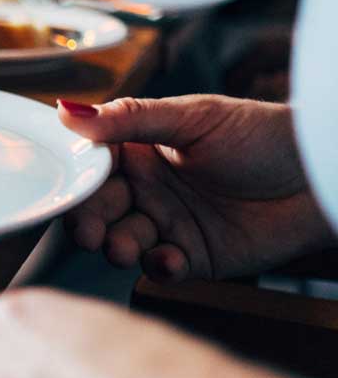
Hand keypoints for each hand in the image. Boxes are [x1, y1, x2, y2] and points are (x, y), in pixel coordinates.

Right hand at [56, 95, 333, 281]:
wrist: (323, 175)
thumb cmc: (264, 135)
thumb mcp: (194, 117)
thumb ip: (131, 118)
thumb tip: (68, 110)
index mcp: (140, 150)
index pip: (93, 165)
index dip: (76, 179)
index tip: (65, 189)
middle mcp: (148, 189)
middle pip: (100, 208)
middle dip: (88, 221)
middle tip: (87, 231)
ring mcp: (170, 224)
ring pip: (124, 240)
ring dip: (118, 246)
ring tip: (122, 247)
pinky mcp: (195, 257)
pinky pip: (163, 267)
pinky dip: (159, 267)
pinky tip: (169, 259)